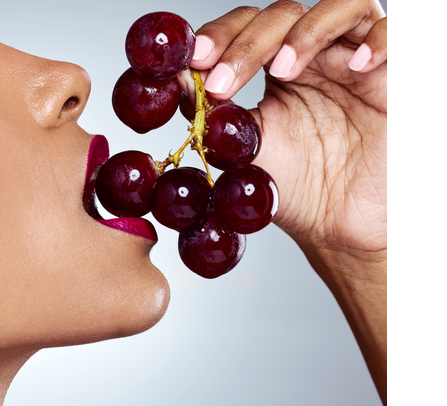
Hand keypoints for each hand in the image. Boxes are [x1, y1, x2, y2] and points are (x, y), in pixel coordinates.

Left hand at [189, 0, 386, 404]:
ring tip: (283, 70)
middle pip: (279, 17)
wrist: (341, 230)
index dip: (217, 38)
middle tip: (221, 80)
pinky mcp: (394, 75)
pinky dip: (376, 39)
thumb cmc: (295, 191)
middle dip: (246, 43)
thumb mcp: (244, 153)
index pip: (242, 31)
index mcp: (271, 69)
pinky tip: (355, 65)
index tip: (190, 61)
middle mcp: (311, 57)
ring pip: (335, 10)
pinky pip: (393, 34)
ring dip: (304, 34)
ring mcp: (352, 61)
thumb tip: (164, 90)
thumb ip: (211, 118)